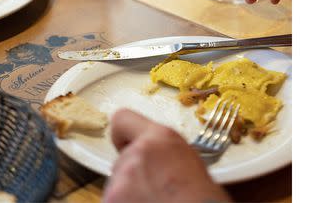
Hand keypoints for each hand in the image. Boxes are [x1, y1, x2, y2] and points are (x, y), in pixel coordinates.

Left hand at [103, 109, 229, 202]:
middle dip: (134, 174)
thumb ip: (165, 153)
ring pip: (117, 184)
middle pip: (123, 160)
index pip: (122, 119)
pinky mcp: (111, 201)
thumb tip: (158, 160)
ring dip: (130, 193)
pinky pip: (113, 200)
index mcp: (159, 138)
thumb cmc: (203, 196)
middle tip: (156, 188)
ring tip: (154, 200)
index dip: (124, 136)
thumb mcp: (190, 161)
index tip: (128, 146)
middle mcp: (136, 154)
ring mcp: (120, 182)